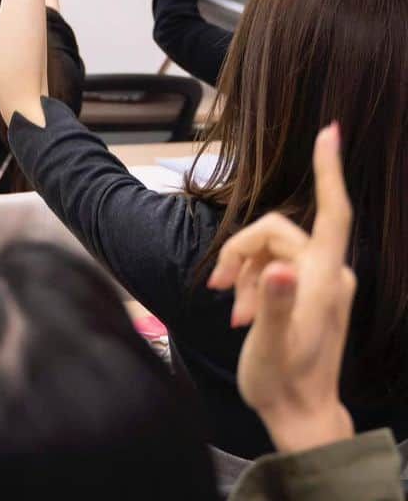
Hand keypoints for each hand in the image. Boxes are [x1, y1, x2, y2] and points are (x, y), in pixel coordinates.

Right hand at [207, 124, 355, 453]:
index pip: (332, 213)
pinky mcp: (312, 292)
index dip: (329, 171)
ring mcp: (321, 284)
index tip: (330, 132)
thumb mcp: (268, 343)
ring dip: (243, 270)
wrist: (299, 417)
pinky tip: (240, 308)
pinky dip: (251, 280)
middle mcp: (328, 275)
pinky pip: (275, 264)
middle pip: (277, 231)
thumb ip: (272, 303)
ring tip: (231, 308)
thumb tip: (276, 268)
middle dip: (241, 251)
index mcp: (323, 280)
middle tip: (218, 288)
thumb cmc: (281, 381)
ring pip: (270, 247)